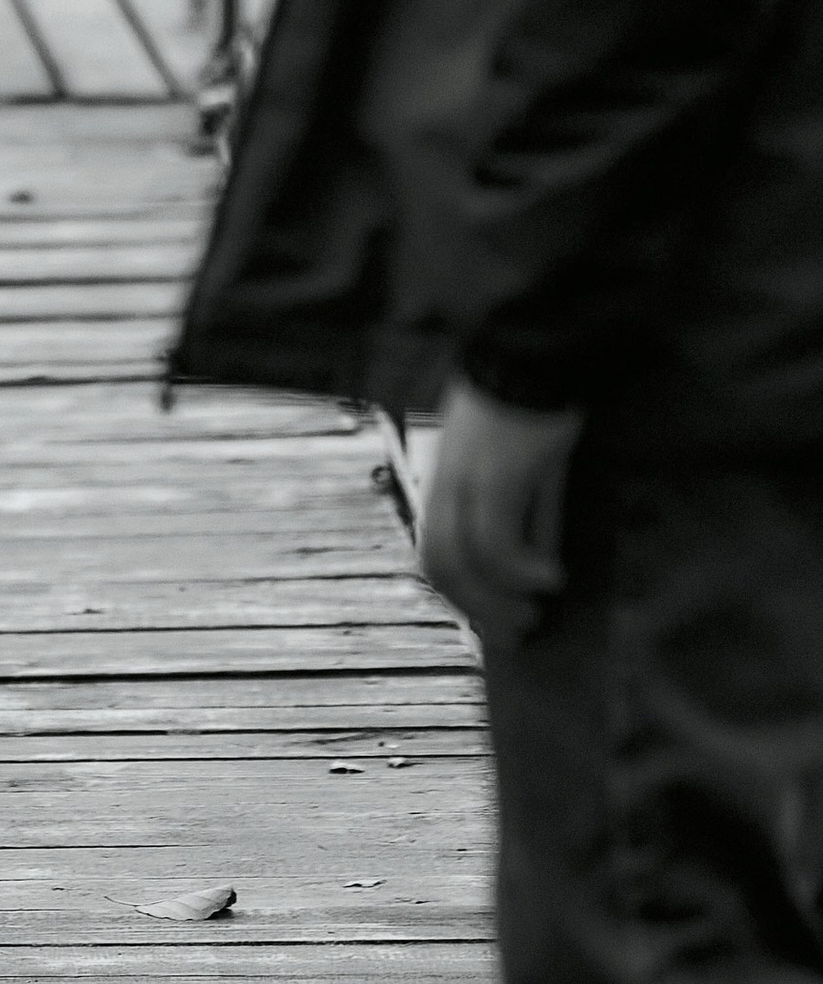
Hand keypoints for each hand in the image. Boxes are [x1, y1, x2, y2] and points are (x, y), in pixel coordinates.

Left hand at [421, 381, 582, 650]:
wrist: (539, 349)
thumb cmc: (536, 403)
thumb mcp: (527, 466)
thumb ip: (527, 512)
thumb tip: (540, 567)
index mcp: (446, 479)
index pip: (433, 551)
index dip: (459, 595)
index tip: (492, 625)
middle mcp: (446, 481)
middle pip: (437, 563)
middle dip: (475, 609)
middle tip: (515, 634)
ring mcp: (466, 477)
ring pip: (459, 560)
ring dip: (495, 601)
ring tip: (532, 616)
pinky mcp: (496, 472)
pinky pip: (495, 539)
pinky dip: (519, 570)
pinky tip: (550, 579)